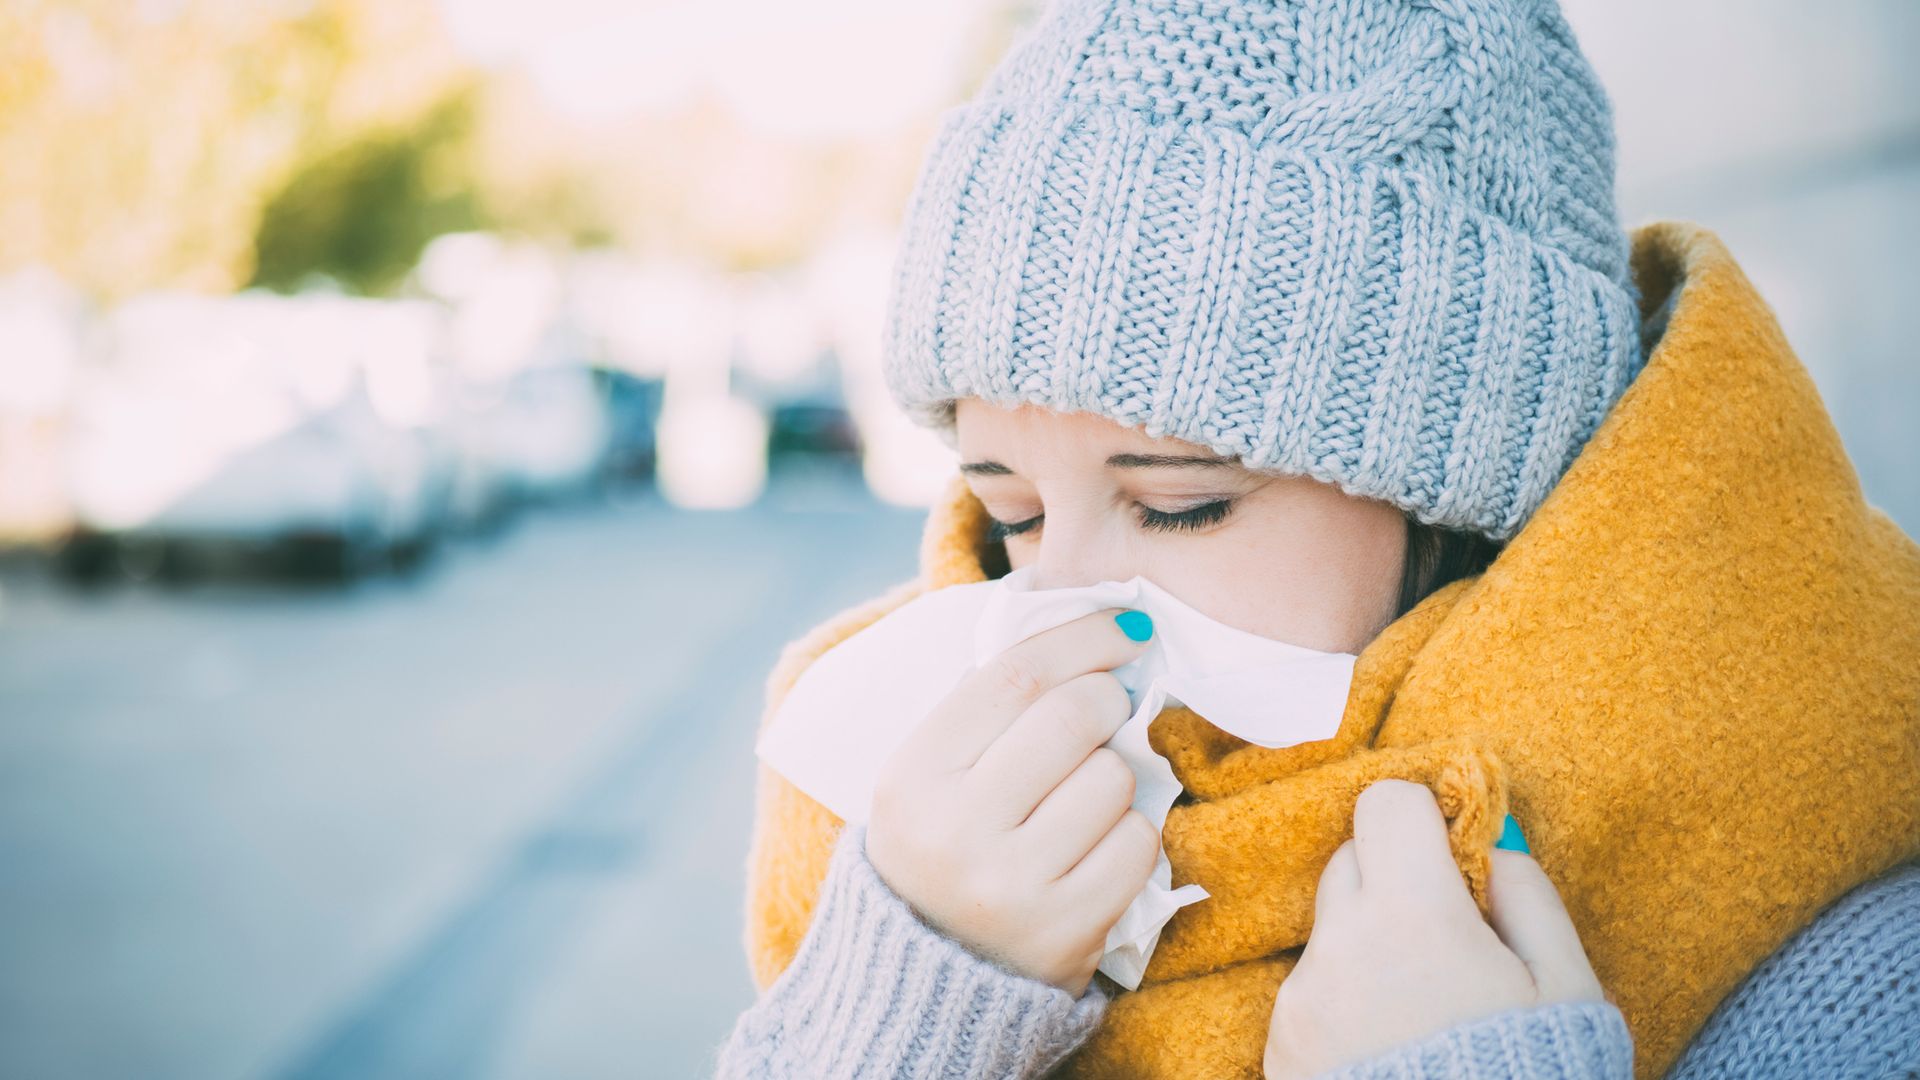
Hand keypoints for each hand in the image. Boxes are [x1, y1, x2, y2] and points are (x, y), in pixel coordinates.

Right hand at [864, 607, 1162, 994]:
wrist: (925, 982)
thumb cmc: (939, 851)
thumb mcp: (927, 777)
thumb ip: (988, 709)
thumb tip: (1087, 635)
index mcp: (913, 776)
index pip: (1015, 675)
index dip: (1082, 637)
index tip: (1123, 626)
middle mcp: (956, 829)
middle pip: (1073, 715)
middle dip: (1107, 699)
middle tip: (1106, 710)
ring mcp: (1013, 885)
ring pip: (1113, 778)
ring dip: (1114, 776)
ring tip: (1078, 802)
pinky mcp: (1066, 930)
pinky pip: (1136, 843)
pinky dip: (1130, 834)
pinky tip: (1094, 847)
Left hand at [1263, 780, 1605, 1078]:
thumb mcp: (1568, 989)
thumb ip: (1528, 896)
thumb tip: (1490, 848)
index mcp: (1411, 914)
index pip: (1385, 803)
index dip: (1424, 821)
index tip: (1452, 858)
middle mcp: (1339, 945)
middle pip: (1351, 861)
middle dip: (1397, 881)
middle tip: (1448, 942)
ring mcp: (1301, 1000)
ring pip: (1332, 930)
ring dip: (1371, 946)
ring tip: (1425, 1012)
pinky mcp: (1281, 1047)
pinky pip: (1311, 990)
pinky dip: (1347, 1000)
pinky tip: (1394, 1048)